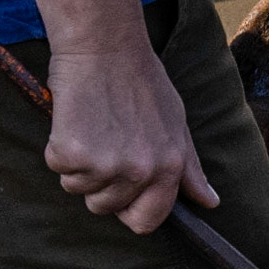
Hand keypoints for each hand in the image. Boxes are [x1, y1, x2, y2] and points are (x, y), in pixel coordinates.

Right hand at [45, 42, 218, 234]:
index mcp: (169, 165)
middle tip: (106, 141)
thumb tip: (210, 202)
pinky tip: (76, 119)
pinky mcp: (73, 154)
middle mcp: (140, 171)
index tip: (122, 189)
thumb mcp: (176, 123)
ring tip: (94, 126)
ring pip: (79, 189)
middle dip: (101, 184)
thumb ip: (189, 167)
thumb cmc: (140, 82)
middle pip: (107, 208)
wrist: (106, 48)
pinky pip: (58, 168)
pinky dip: (60, 148)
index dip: (130, 209)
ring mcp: (106, 165)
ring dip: (80, 165)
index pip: (147, 220)